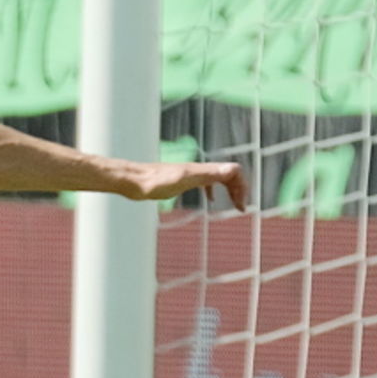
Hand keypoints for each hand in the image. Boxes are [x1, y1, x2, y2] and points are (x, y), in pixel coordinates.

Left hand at [128, 161, 248, 210]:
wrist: (133, 181)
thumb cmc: (155, 182)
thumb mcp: (184, 180)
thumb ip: (207, 175)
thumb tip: (233, 170)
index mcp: (202, 169)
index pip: (234, 171)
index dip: (242, 187)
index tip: (241, 206)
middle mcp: (199, 169)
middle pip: (229, 174)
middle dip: (240, 189)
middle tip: (241, 208)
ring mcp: (190, 174)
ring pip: (218, 178)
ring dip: (230, 189)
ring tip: (235, 205)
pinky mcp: (181, 180)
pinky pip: (204, 182)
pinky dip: (213, 189)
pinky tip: (210, 200)